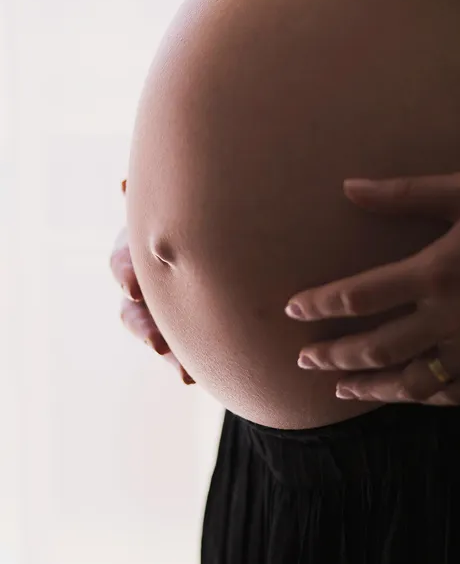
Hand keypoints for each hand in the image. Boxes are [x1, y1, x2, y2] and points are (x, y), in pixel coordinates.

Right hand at [112, 180, 194, 384]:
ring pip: (153, 336)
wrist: (232, 239)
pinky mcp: (179, 331)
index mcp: (142, 247)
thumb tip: (123, 185)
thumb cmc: (206, 214)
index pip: (123, 261)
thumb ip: (170, 202)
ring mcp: (160, 309)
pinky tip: (193, 378)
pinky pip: (180, 356)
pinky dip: (184, 367)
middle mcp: (145, 280)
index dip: (126, 273)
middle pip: (132, 310)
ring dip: (165, 353)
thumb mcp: (192, 207)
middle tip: (156, 340)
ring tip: (182, 371)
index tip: (135, 287)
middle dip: (143, 324)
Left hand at [285, 170, 459, 405]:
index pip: (359, 297)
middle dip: (333, 356)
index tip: (294, 309)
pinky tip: (407, 396)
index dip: (320, 305)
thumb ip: (403, 193)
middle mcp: (452, 316)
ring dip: (371, 389)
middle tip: (304, 360)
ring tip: (341, 391)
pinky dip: (425, 398)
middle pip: (376, 348)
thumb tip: (349, 187)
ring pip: (412, 382)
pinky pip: (457, 392)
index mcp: (437, 271)